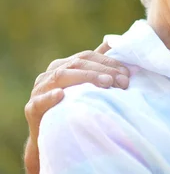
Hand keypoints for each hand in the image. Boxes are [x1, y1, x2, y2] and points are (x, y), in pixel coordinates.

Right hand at [23, 42, 124, 173]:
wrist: (55, 136)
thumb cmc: (74, 106)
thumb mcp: (88, 84)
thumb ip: (98, 63)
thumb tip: (112, 42)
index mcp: (63, 65)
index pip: (87, 56)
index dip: (109, 63)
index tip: (128, 73)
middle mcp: (49, 74)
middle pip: (77, 64)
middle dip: (103, 71)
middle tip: (122, 81)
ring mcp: (39, 90)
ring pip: (61, 77)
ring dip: (85, 78)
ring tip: (106, 83)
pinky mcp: (31, 109)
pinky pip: (38, 102)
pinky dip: (49, 97)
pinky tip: (61, 95)